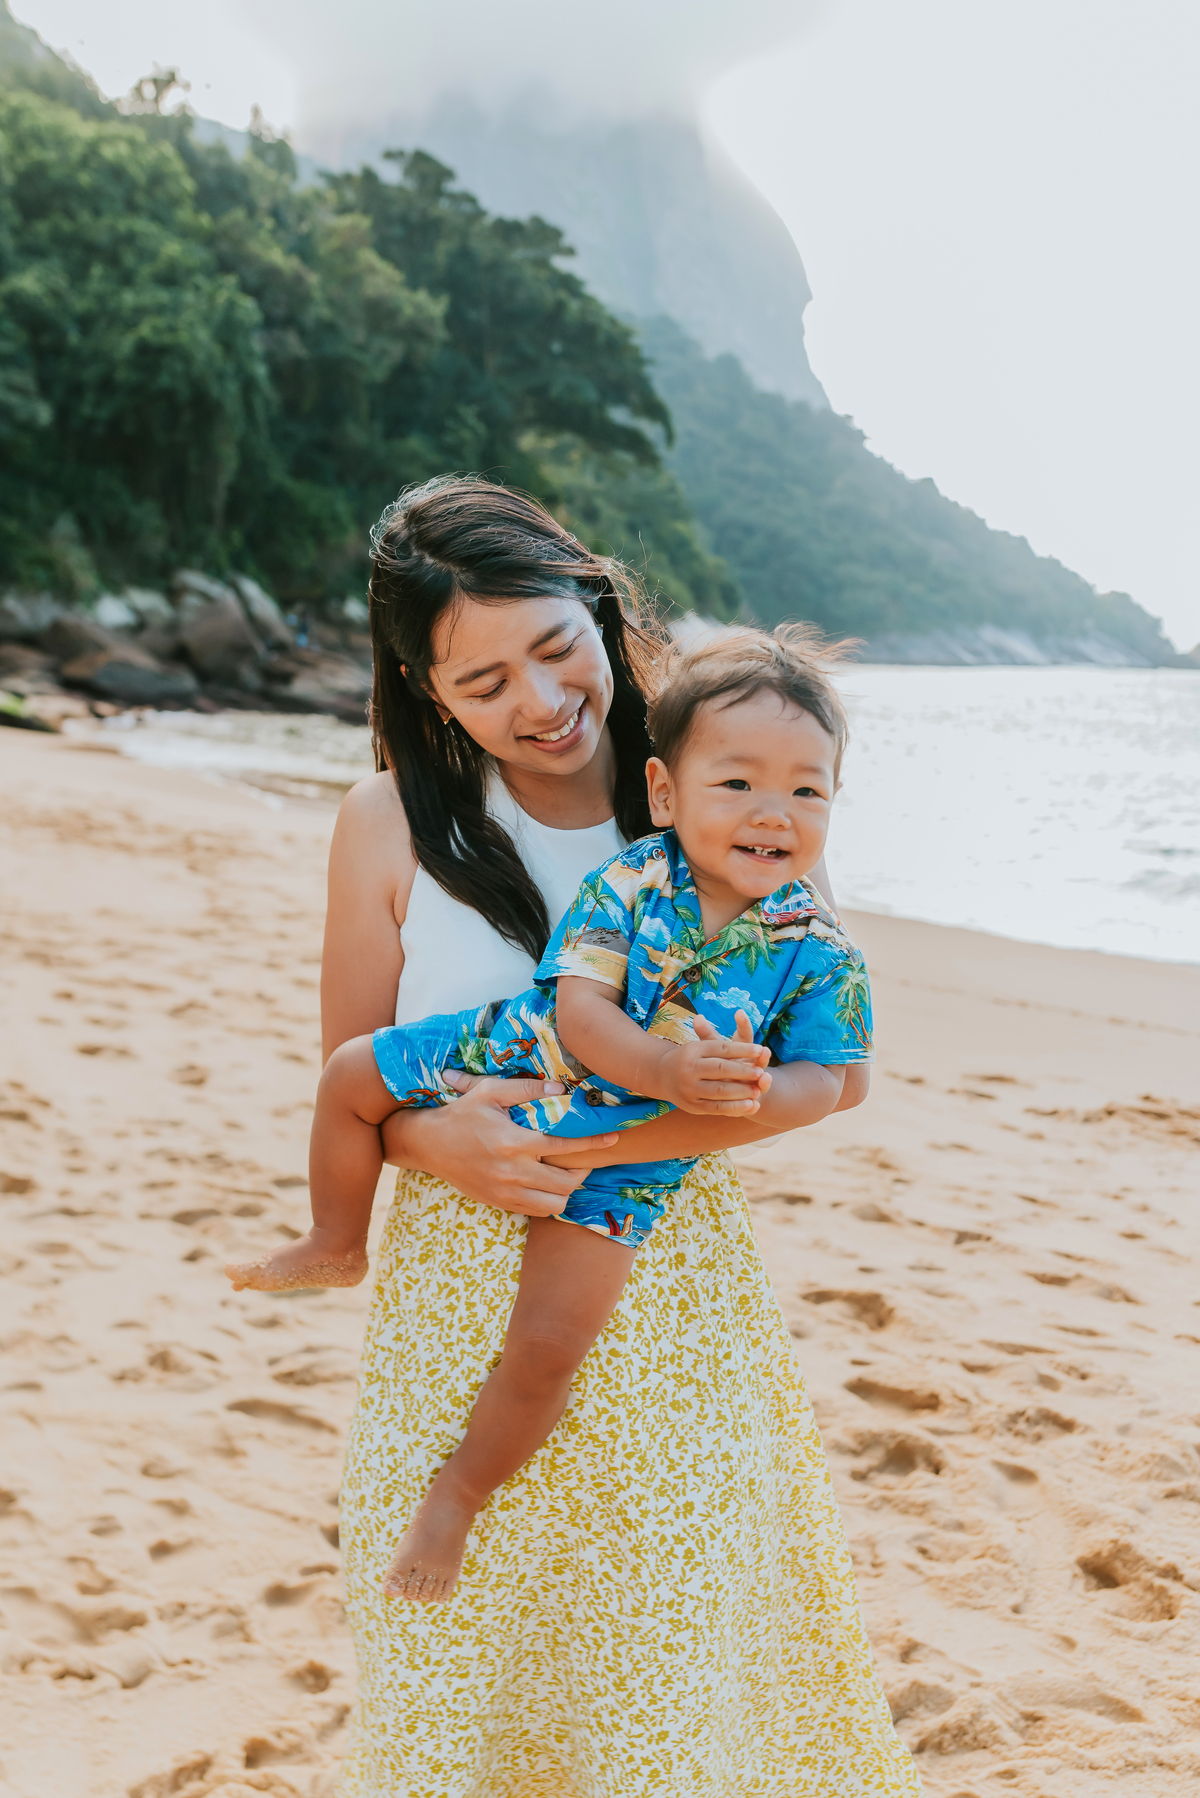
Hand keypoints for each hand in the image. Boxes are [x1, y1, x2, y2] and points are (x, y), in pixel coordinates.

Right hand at [378, 1073, 617, 1216]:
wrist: (429, 1145)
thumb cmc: (462, 1113)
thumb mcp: (489, 1091)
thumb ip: (527, 1089)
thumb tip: (562, 1090)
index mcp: (512, 1143)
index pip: (563, 1146)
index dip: (591, 1144)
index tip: (611, 1139)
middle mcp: (511, 1172)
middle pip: (565, 1184)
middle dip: (583, 1170)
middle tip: (587, 1157)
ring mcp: (505, 1192)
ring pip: (555, 1204)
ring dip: (568, 1189)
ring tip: (569, 1172)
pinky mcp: (499, 1203)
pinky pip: (537, 1211)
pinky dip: (550, 1200)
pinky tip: (548, 1183)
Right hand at [652, 1011, 770, 1115]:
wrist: (662, 1076)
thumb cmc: (691, 1058)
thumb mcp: (701, 1044)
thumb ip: (724, 1035)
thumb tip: (741, 1012)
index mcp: (694, 1050)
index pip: (721, 1048)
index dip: (743, 1049)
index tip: (761, 1049)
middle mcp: (690, 1068)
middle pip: (721, 1069)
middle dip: (743, 1071)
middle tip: (760, 1072)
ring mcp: (690, 1088)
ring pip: (720, 1090)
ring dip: (741, 1091)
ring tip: (758, 1090)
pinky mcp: (693, 1106)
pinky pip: (717, 1108)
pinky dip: (735, 1108)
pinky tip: (751, 1106)